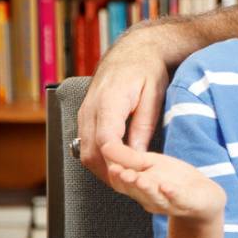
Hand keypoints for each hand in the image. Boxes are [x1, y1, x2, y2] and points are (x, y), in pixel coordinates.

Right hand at [77, 28, 169, 183]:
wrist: (132, 52)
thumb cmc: (146, 70)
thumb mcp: (154, 95)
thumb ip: (144, 125)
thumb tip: (138, 154)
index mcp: (108, 102)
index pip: (106, 141)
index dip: (120, 160)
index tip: (138, 169)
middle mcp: (89, 110)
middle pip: (91, 153)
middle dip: (111, 173)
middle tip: (134, 185)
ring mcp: (84, 115)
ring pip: (85, 153)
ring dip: (104, 170)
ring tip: (128, 181)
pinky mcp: (85, 118)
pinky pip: (86, 146)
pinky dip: (100, 161)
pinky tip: (118, 167)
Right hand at [102, 142, 225, 221]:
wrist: (204, 197)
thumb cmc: (173, 178)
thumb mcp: (152, 163)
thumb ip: (131, 158)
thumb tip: (106, 145)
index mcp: (138, 188)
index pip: (121, 183)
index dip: (114, 174)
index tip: (109, 163)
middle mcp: (149, 198)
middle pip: (135, 191)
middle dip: (127, 181)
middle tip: (120, 172)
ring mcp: (167, 203)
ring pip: (154, 197)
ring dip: (147, 188)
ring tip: (140, 179)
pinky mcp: (187, 203)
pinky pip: (178, 200)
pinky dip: (171, 194)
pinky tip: (167, 187)